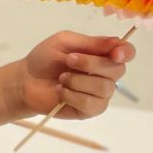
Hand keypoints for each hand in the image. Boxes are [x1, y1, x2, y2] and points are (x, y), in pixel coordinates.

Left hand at [8, 32, 135, 120]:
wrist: (25, 81)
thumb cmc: (44, 58)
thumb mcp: (64, 42)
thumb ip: (90, 42)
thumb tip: (116, 42)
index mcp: (102, 54)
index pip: (126, 52)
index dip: (125, 53)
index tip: (114, 54)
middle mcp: (106, 74)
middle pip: (117, 70)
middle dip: (90, 64)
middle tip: (68, 60)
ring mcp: (100, 94)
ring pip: (104, 88)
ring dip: (77, 81)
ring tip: (61, 78)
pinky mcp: (90, 110)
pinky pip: (91, 104)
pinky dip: (72, 96)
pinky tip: (60, 91)